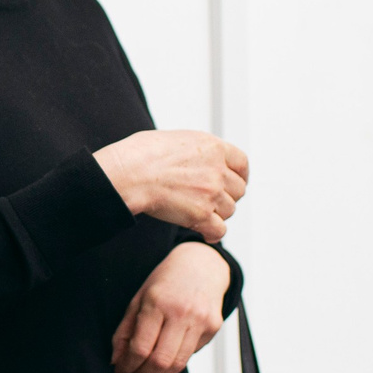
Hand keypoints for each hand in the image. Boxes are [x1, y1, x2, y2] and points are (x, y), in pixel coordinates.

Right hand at [94, 129, 248, 238]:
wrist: (130, 173)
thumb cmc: (142, 154)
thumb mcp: (178, 139)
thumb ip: (198, 151)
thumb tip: (200, 161)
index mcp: (214, 148)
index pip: (242, 164)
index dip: (240, 176)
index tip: (235, 182)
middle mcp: (217, 170)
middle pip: (238, 190)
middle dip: (226, 196)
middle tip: (209, 200)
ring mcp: (211, 193)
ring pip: (229, 210)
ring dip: (216, 214)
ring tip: (198, 212)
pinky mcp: (201, 214)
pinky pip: (219, 230)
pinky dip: (212, 233)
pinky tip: (205, 232)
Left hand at [112, 242, 229, 372]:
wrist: (201, 265)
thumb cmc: (165, 282)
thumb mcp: (138, 299)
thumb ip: (125, 331)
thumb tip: (116, 361)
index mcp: (157, 303)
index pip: (140, 348)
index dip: (128, 366)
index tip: (120, 372)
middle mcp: (182, 312)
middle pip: (160, 361)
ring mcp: (201, 321)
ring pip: (178, 364)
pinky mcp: (214, 327)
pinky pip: (191, 354)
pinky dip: (175, 362)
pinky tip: (166, 358)